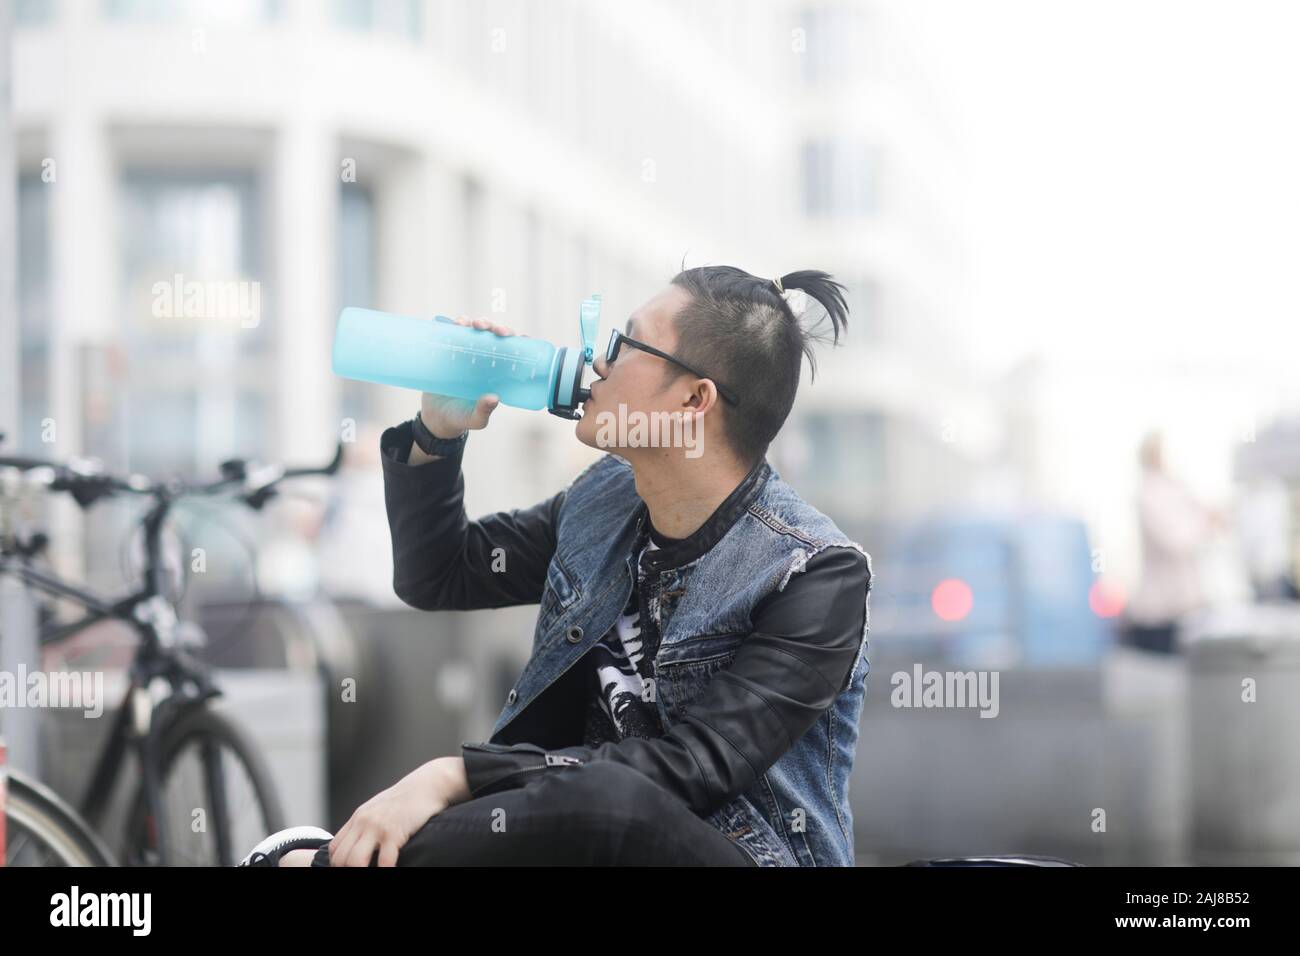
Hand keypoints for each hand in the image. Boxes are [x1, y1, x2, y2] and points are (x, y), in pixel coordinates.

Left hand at [326, 759, 452, 866]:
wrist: (428, 785)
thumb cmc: (407, 800)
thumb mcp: (380, 809)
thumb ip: (367, 825)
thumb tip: (360, 845)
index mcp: (358, 818)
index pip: (335, 848)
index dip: (339, 864)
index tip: (348, 869)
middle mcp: (363, 821)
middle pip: (341, 858)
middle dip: (347, 871)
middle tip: (361, 875)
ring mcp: (377, 826)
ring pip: (355, 862)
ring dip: (361, 873)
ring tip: (374, 874)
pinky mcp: (394, 831)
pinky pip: (384, 861)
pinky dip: (385, 871)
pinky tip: (391, 870)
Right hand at [419, 315, 527, 438]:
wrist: (435, 417)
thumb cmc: (460, 418)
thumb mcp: (475, 419)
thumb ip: (483, 412)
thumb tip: (493, 398)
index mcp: (498, 373)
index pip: (513, 352)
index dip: (519, 341)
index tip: (520, 337)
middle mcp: (485, 360)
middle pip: (496, 336)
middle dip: (498, 327)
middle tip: (494, 330)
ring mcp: (467, 354)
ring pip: (478, 330)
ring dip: (479, 322)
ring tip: (474, 325)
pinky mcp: (450, 352)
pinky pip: (456, 332)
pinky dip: (458, 324)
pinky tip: (458, 323)